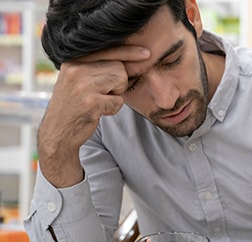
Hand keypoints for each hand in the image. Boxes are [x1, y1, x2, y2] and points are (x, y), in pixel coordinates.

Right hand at [37, 46, 149, 187]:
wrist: (57, 132)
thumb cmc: (75, 105)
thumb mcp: (79, 79)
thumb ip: (99, 66)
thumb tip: (133, 57)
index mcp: (73, 60)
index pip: (107, 50)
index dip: (128, 51)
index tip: (146, 52)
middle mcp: (75, 69)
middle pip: (119, 68)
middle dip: (118, 83)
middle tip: (100, 94)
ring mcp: (82, 85)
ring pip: (121, 82)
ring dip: (115, 95)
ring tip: (97, 101)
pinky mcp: (91, 102)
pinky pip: (118, 101)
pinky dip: (113, 109)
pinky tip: (97, 112)